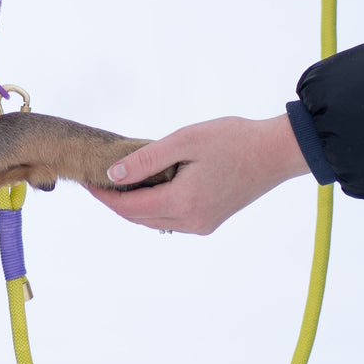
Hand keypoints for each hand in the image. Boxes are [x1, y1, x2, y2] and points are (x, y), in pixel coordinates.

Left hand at [88, 115, 309, 234]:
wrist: (277, 152)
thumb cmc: (234, 139)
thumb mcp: (185, 141)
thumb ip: (146, 159)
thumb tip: (112, 175)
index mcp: (183, 203)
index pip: (129, 208)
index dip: (104, 196)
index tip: (86, 180)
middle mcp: (192, 221)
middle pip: (139, 218)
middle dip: (116, 201)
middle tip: (97, 178)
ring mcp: (203, 223)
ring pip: (155, 220)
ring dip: (135, 204)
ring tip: (119, 179)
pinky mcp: (211, 219)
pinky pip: (171, 217)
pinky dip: (154, 205)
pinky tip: (149, 184)